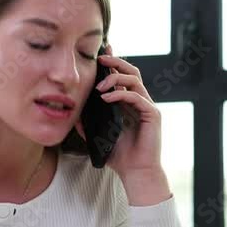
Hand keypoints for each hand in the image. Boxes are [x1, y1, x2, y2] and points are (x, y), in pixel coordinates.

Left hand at [74, 44, 162, 178]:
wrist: (136, 173)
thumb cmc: (120, 156)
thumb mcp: (98, 136)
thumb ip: (88, 124)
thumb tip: (73, 114)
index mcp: (129, 104)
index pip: (122, 77)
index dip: (112, 64)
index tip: (99, 54)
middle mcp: (140, 101)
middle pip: (131, 71)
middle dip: (116, 62)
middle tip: (100, 58)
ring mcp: (147, 106)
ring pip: (134, 80)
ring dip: (115, 78)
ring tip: (99, 86)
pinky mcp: (152, 114)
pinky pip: (136, 97)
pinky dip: (120, 94)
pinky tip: (106, 98)